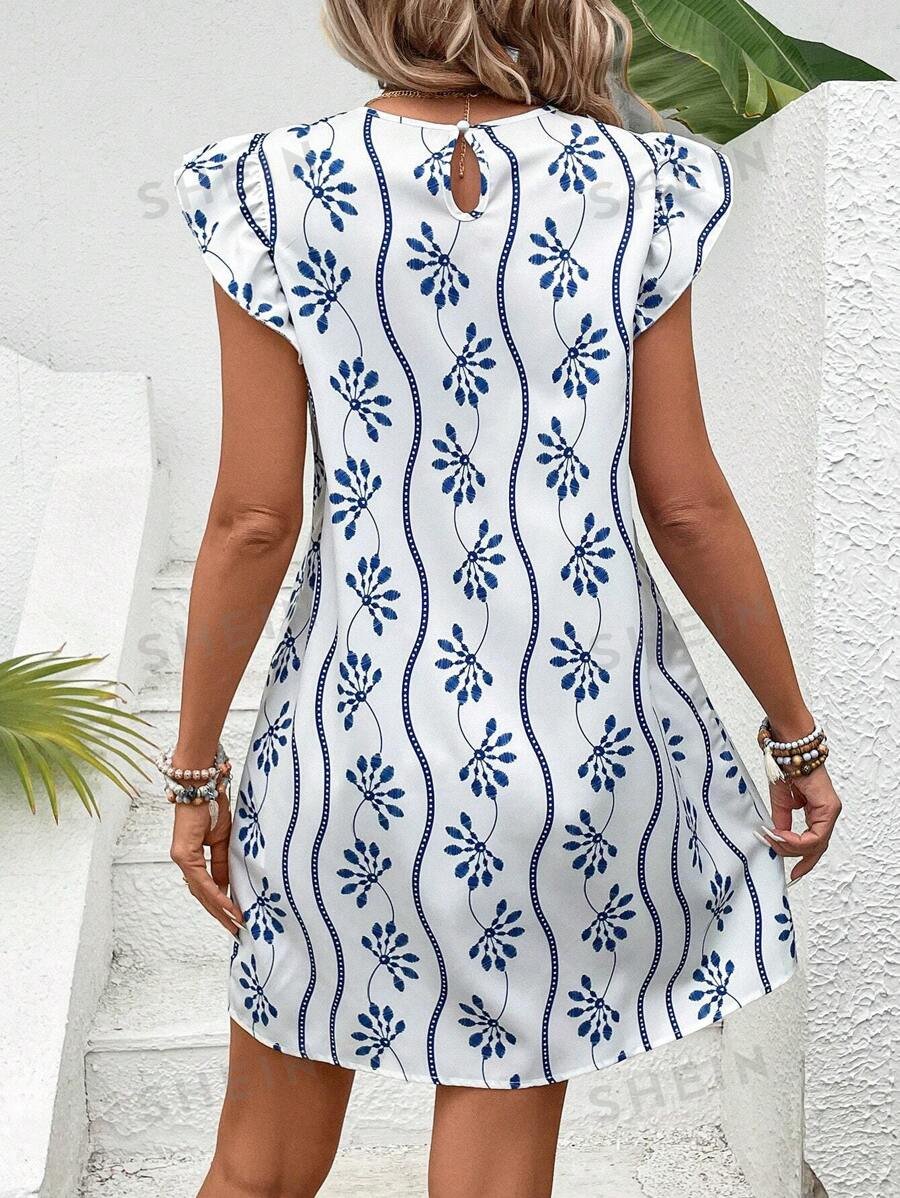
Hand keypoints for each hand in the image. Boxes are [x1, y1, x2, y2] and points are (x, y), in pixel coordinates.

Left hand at [170, 797, 244, 936]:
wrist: (202, 786)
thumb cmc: (212, 806)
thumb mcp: (223, 840)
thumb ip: (223, 865)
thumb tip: (227, 888)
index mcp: (193, 857)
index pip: (206, 887)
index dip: (221, 903)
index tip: (236, 917)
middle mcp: (184, 861)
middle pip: (202, 895)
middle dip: (220, 914)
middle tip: (236, 930)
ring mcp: (182, 858)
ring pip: (201, 892)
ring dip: (219, 909)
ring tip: (235, 923)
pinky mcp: (184, 855)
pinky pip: (202, 880)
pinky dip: (216, 894)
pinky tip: (228, 905)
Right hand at [763, 767, 841, 882]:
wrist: (788, 750)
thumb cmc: (785, 769)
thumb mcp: (780, 804)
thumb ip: (782, 823)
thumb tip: (779, 840)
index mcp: (817, 812)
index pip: (814, 843)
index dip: (802, 858)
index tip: (788, 867)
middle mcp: (826, 813)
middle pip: (817, 847)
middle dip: (799, 858)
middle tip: (785, 866)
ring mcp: (830, 811)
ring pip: (817, 844)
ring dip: (793, 848)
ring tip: (774, 840)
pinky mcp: (829, 808)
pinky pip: (817, 835)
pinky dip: (798, 840)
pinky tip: (781, 835)